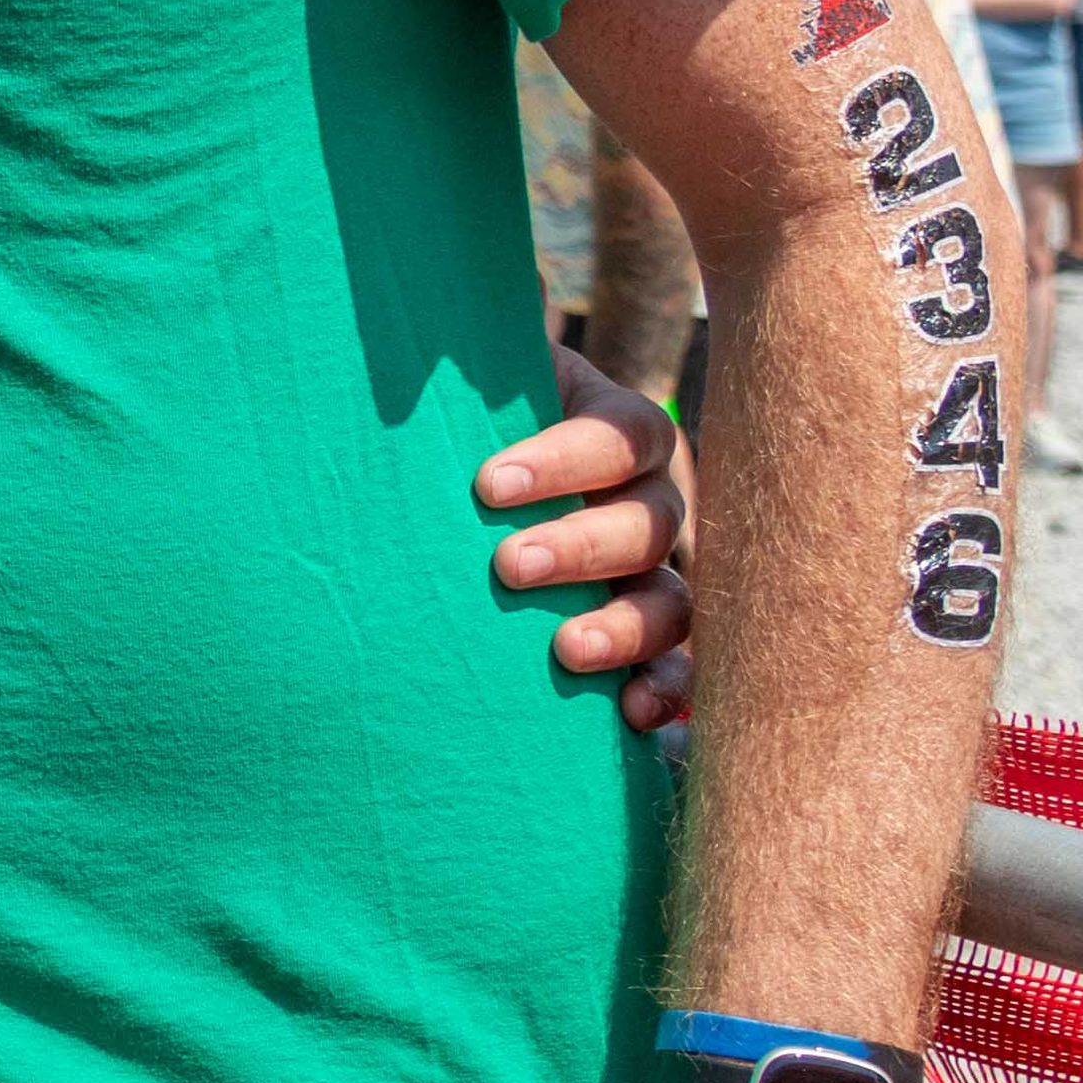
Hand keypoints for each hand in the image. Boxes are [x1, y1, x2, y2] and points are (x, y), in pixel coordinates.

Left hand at [475, 341, 699, 741]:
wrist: (457, 489)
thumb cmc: (460, 430)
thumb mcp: (464, 388)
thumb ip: (451, 367)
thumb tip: (407, 365)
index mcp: (613, 428)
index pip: (621, 435)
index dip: (567, 460)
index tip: (487, 485)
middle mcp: (645, 499)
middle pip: (650, 522)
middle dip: (582, 545)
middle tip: (508, 566)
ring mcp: (650, 572)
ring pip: (672, 598)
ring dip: (627, 627)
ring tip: (568, 650)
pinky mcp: (640, 633)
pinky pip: (675, 666)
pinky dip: (664, 691)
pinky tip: (634, 717)